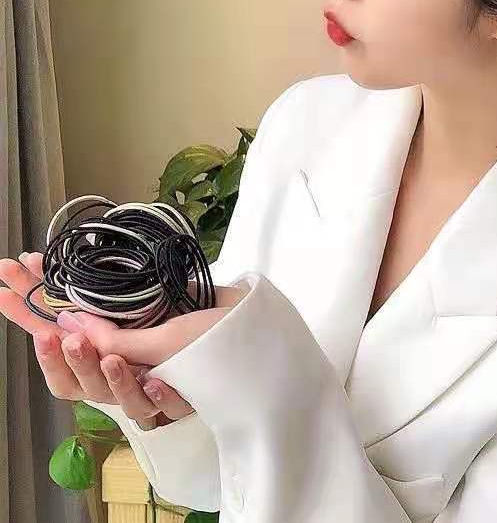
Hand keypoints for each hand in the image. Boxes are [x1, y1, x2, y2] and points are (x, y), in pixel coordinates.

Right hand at [0, 252, 245, 425]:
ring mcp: (158, 389)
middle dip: (63, 361)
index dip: (34, 328)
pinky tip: (158, 378)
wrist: (267, 329)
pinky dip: (155, 392)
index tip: (9, 293)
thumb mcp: (165, 304)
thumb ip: (117, 316)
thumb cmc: (215, 311)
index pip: (66, 349)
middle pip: (80, 385)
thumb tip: (69, 308)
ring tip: (108, 355)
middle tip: (59, 334)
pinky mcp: (187, 399)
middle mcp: (132, 373)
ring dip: (107, 378)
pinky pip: (162, 407)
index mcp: (120, 348)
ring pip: (116, 401)